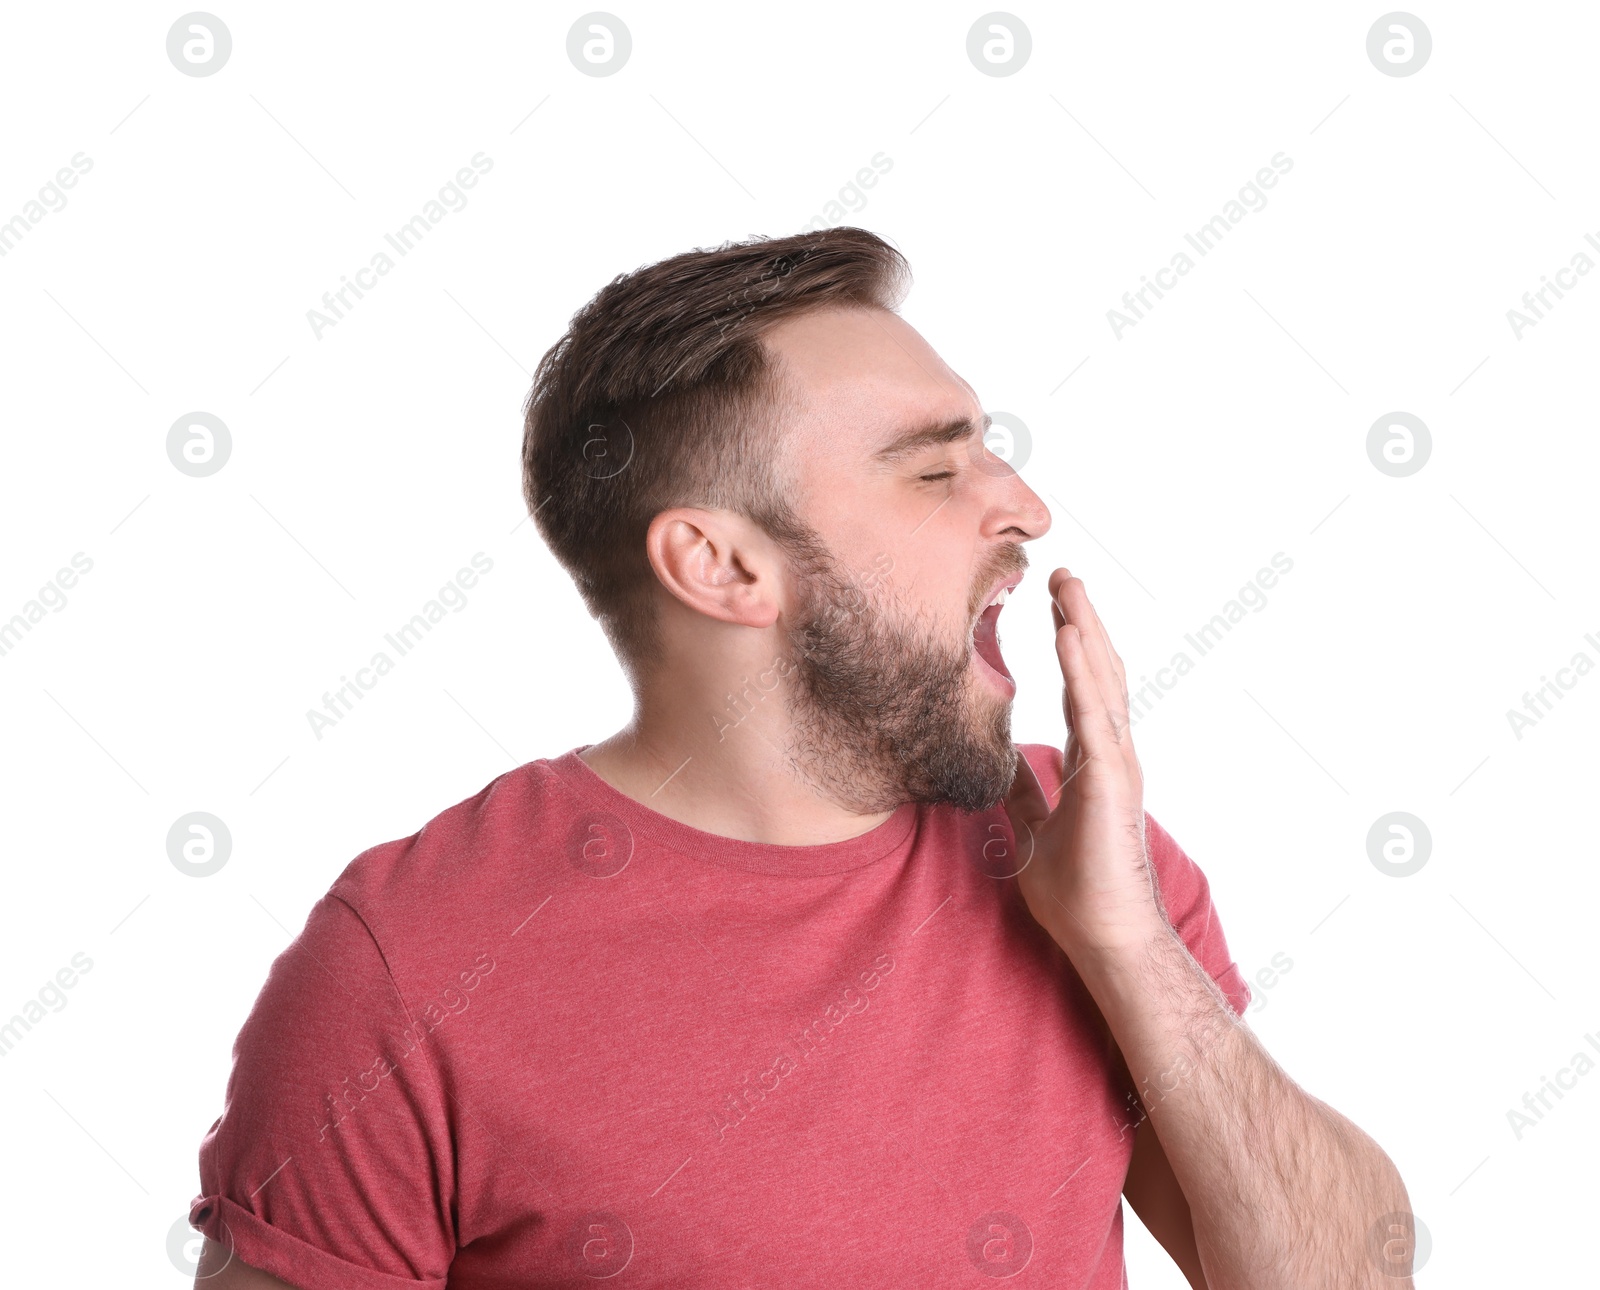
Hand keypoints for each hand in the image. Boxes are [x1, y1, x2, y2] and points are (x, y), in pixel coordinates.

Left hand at [1004, 569, 1166, 960]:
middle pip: (1097, 671)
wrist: (1104, 937)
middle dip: (1080, 620)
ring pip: (1101, 680)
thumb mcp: (1033, 831)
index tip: (1056, 608)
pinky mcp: (1110, 778)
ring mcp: (1114, 762)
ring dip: (1084, 628)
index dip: (1071, 647)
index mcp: (1091, 763)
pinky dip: (1082, 670)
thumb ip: (1024, 794)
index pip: (1081, 690)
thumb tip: (1004, 765)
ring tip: (1068, 584)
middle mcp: (1108, 753)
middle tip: (1063, 574)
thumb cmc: (1077, 893)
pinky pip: (1093, 713)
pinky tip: (1070, 634)